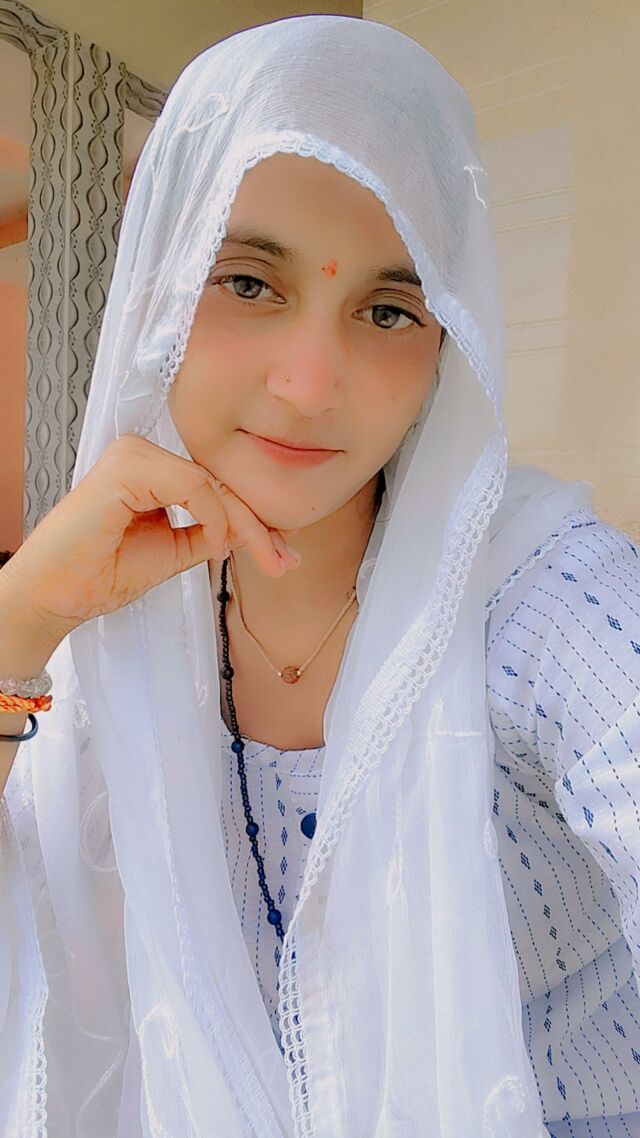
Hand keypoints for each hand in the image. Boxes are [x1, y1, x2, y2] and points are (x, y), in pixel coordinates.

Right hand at [0, 434, 300, 647]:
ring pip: (211, 483)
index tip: (282, 556)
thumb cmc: (98, 574)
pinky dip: (212, 516)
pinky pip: (192, 485)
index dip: (252, 521)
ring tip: (260, 557)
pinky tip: (213, 545)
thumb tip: (254, 531)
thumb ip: (208, 535)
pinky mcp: (126, 467)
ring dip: (240, 523)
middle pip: (218, 482)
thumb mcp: (172, 553)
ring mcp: (133, 456)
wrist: (54, 596)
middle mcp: (142, 455)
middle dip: (258, 524)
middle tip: (285, 560)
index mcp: (150, 470)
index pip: (214, 487)